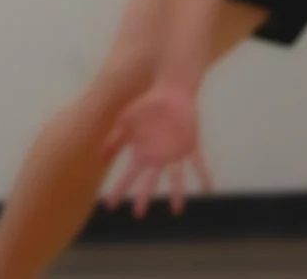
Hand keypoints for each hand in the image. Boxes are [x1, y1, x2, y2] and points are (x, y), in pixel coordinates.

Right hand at [101, 81, 209, 218]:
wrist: (170, 91)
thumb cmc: (146, 106)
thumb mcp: (125, 120)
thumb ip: (113, 138)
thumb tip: (99, 157)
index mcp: (143, 153)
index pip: (128, 175)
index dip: (119, 190)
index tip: (110, 206)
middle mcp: (158, 157)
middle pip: (149, 181)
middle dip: (143, 197)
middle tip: (138, 215)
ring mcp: (175, 153)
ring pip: (175, 176)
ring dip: (176, 192)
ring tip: (176, 210)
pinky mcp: (190, 146)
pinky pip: (197, 162)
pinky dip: (202, 174)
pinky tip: (207, 187)